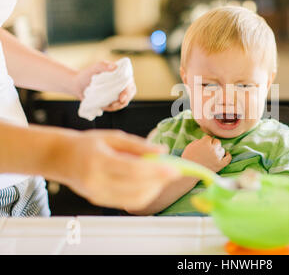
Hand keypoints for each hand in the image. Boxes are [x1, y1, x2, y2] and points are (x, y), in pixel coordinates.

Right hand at [55, 129, 178, 210]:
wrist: (61, 158)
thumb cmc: (87, 144)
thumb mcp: (112, 137)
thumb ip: (138, 145)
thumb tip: (162, 150)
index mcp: (98, 161)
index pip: (133, 170)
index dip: (157, 171)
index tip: (175, 168)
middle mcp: (96, 182)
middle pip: (136, 187)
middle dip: (160, 181)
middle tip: (174, 171)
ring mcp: (97, 195)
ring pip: (135, 199)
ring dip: (155, 189)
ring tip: (163, 176)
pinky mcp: (100, 201)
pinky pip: (128, 202)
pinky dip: (144, 193)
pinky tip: (150, 183)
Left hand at [73, 61, 136, 111]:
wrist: (78, 85)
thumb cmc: (86, 74)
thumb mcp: (94, 68)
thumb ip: (103, 65)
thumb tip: (114, 67)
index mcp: (121, 73)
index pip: (130, 82)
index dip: (128, 91)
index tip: (122, 97)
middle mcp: (122, 83)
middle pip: (130, 93)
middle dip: (124, 100)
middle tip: (114, 105)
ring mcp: (119, 92)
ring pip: (125, 101)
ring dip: (118, 105)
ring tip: (107, 106)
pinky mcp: (114, 99)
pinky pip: (118, 106)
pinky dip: (112, 108)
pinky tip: (104, 106)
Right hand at [181, 135, 230, 172]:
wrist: (189, 173)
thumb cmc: (188, 159)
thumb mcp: (190, 146)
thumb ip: (198, 141)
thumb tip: (206, 140)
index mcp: (204, 143)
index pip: (209, 137)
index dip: (205, 141)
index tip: (202, 146)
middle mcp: (212, 149)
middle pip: (217, 142)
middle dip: (212, 144)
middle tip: (207, 150)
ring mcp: (217, 157)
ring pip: (222, 150)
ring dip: (218, 150)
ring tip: (212, 154)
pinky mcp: (220, 165)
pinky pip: (228, 159)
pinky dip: (228, 156)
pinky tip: (227, 154)